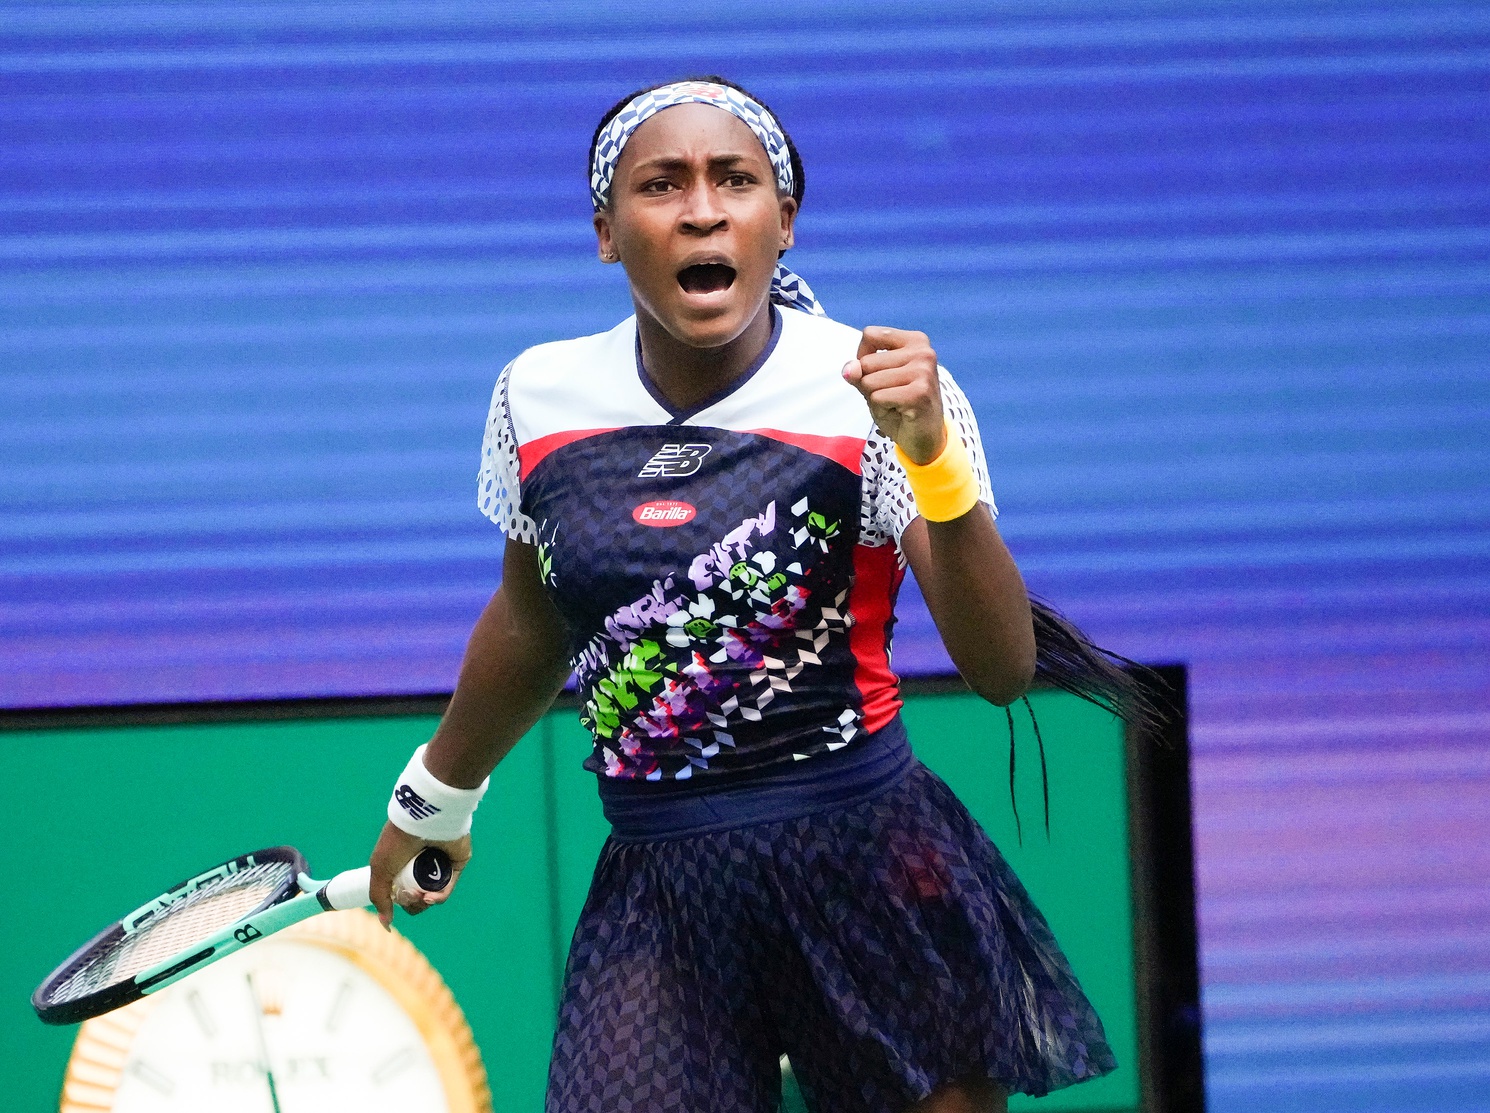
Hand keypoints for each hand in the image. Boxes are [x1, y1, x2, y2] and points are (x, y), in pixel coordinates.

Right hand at [367, 820, 471, 928]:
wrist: (421, 822)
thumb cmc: (397, 843)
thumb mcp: (380, 870)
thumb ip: (380, 898)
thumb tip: (387, 924)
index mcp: (402, 866)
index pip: (402, 894)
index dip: (400, 901)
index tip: (398, 896)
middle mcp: (421, 865)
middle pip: (418, 897)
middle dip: (412, 902)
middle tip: (411, 894)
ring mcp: (440, 864)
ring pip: (434, 894)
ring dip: (425, 901)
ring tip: (422, 896)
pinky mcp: (456, 863)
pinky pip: (449, 886)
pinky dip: (440, 896)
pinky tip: (431, 898)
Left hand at [841, 326, 946, 465]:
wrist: (925, 438)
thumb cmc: (900, 406)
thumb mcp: (874, 383)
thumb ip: (860, 371)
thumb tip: (849, 369)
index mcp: (915, 341)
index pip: (869, 335)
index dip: (863, 359)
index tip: (882, 374)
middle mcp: (923, 351)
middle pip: (866, 362)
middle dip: (870, 384)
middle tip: (893, 396)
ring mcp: (923, 371)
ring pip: (870, 381)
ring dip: (876, 398)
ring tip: (897, 404)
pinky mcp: (919, 393)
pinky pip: (878, 397)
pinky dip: (882, 409)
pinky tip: (901, 412)